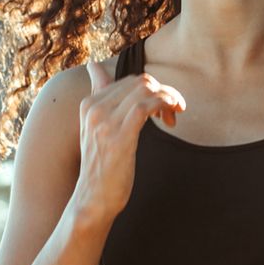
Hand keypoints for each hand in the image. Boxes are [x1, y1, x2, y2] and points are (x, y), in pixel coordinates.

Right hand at [73, 59, 186, 219]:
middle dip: (164, 93)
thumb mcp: (96, 125)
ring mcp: (105, 122)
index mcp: (89, 103)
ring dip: (168, 98)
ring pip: (145, 90)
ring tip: (174, 116)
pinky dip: (163, 105)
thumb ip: (98, 94)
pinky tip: (170, 118)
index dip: (153, 90)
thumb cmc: (101, 165)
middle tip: (174, 112)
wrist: (93, 199)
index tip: (162, 108)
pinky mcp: (119, 137)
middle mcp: (94, 109)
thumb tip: (93, 65)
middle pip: (140, 82)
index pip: (129, 80)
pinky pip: (146, 106)